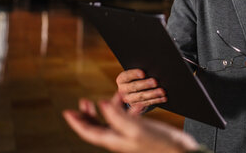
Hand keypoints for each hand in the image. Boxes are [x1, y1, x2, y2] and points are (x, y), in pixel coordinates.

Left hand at [62, 93, 199, 152]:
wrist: (178, 152)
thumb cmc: (158, 144)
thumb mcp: (135, 128)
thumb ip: (117, 116)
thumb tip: (101, 103)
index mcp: (113, 140)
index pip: (88, 132)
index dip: (76, 122)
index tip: (67, 112)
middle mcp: (118, 139)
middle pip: (96, 128)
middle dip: (87, 115)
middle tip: (83, 102)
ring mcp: (128, 136)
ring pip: (109, 122)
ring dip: (105, 109)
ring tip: (107, 98)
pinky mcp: (138, 133)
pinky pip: (124, 120)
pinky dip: (123, 109)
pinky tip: (128, 102)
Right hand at [116, 69, 166, 110]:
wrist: (132, 90)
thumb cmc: (136, 77)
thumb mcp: (135, 74)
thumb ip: (140, 72)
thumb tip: (152, 71)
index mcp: (121, 79)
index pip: (127, 76)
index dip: (134, 74)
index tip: (143, 73)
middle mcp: (123, 90)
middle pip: (134, 87)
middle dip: (145, 84)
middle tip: (155, 82)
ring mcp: (129, 99)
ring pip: (141, 97)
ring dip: (153, 94)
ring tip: (162, 91)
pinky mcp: (137, 106)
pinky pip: (147, 103)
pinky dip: (156, 100)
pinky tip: (163, 98)